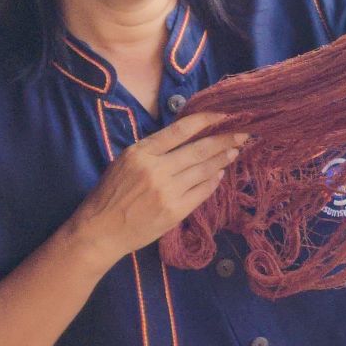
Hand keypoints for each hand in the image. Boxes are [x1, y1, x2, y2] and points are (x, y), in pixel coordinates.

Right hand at [66, 112, 248, 264]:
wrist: (101, 230)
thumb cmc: (111, 193)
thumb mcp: (125, 161)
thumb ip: (154, 149)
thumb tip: (188, 136)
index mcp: (141, 152)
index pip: (181, 129)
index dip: (207, 120)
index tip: (225, 114)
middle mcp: (156, 169)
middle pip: (200, 149)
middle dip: (226, 139)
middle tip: (244, 134)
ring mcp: (167, 191)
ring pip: (205, 170)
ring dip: (223, 159)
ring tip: (234, 151)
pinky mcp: (175, 211)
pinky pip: (202, 192)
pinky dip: (213, 181)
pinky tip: (219, 174)